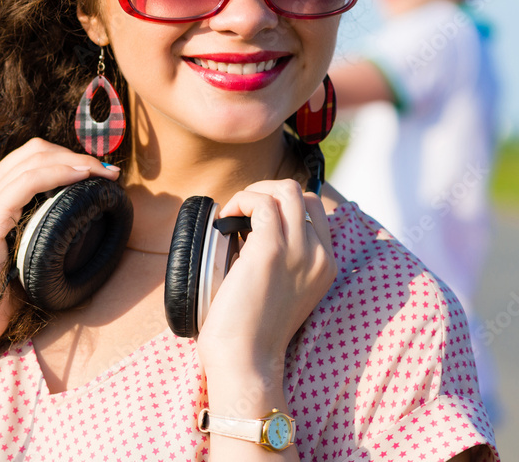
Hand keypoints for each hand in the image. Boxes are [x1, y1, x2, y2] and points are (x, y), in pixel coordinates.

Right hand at [0, 138, 119, 346]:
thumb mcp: (20, 252)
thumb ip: (35, 229)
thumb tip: (75, 219)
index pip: (29, 158)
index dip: (67, 157)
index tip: (99, 173)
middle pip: (34, 151)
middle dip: (76, 155)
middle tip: (108, 172)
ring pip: (35, 160)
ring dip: (76, 162)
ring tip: (104, 174)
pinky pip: (29, 181)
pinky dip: (60, 173)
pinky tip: (82, 178)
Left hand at [196, 179, 336, 381]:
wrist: (246, 360)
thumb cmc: (251, 329)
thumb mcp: (280, 288)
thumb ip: (280, 260)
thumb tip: (250, 227)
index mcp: (325, 265)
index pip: (315, 210)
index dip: (281, 204)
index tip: (253, 219)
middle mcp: (319, 255)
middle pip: (303, 193)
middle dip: (267, 191)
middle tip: (241, 212)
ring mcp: (299, 251)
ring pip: (286, 189)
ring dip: (253, 193)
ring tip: (233, 214)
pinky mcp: (272, 250)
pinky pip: (260, 203)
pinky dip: (239, 202)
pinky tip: (225, 220)